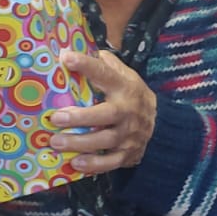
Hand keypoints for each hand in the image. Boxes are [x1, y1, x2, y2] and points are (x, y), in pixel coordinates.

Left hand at [49, 51, 157, 173]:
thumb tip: (81, 51)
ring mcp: (129, 135)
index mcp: (125, 87)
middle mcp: (128, 111)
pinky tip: (75, 163)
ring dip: (80, 143)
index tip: (66, 58)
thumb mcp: (126, 77)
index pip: (106, 73)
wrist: (161, 125)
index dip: (87, 65)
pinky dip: (94, 164)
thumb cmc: (132, 97)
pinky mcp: (127, 154)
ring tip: (56, 142)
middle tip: (55, 118)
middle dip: (80, 118)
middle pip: (107, 115)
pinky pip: (110, 162)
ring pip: (105, 140)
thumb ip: (107, 66)